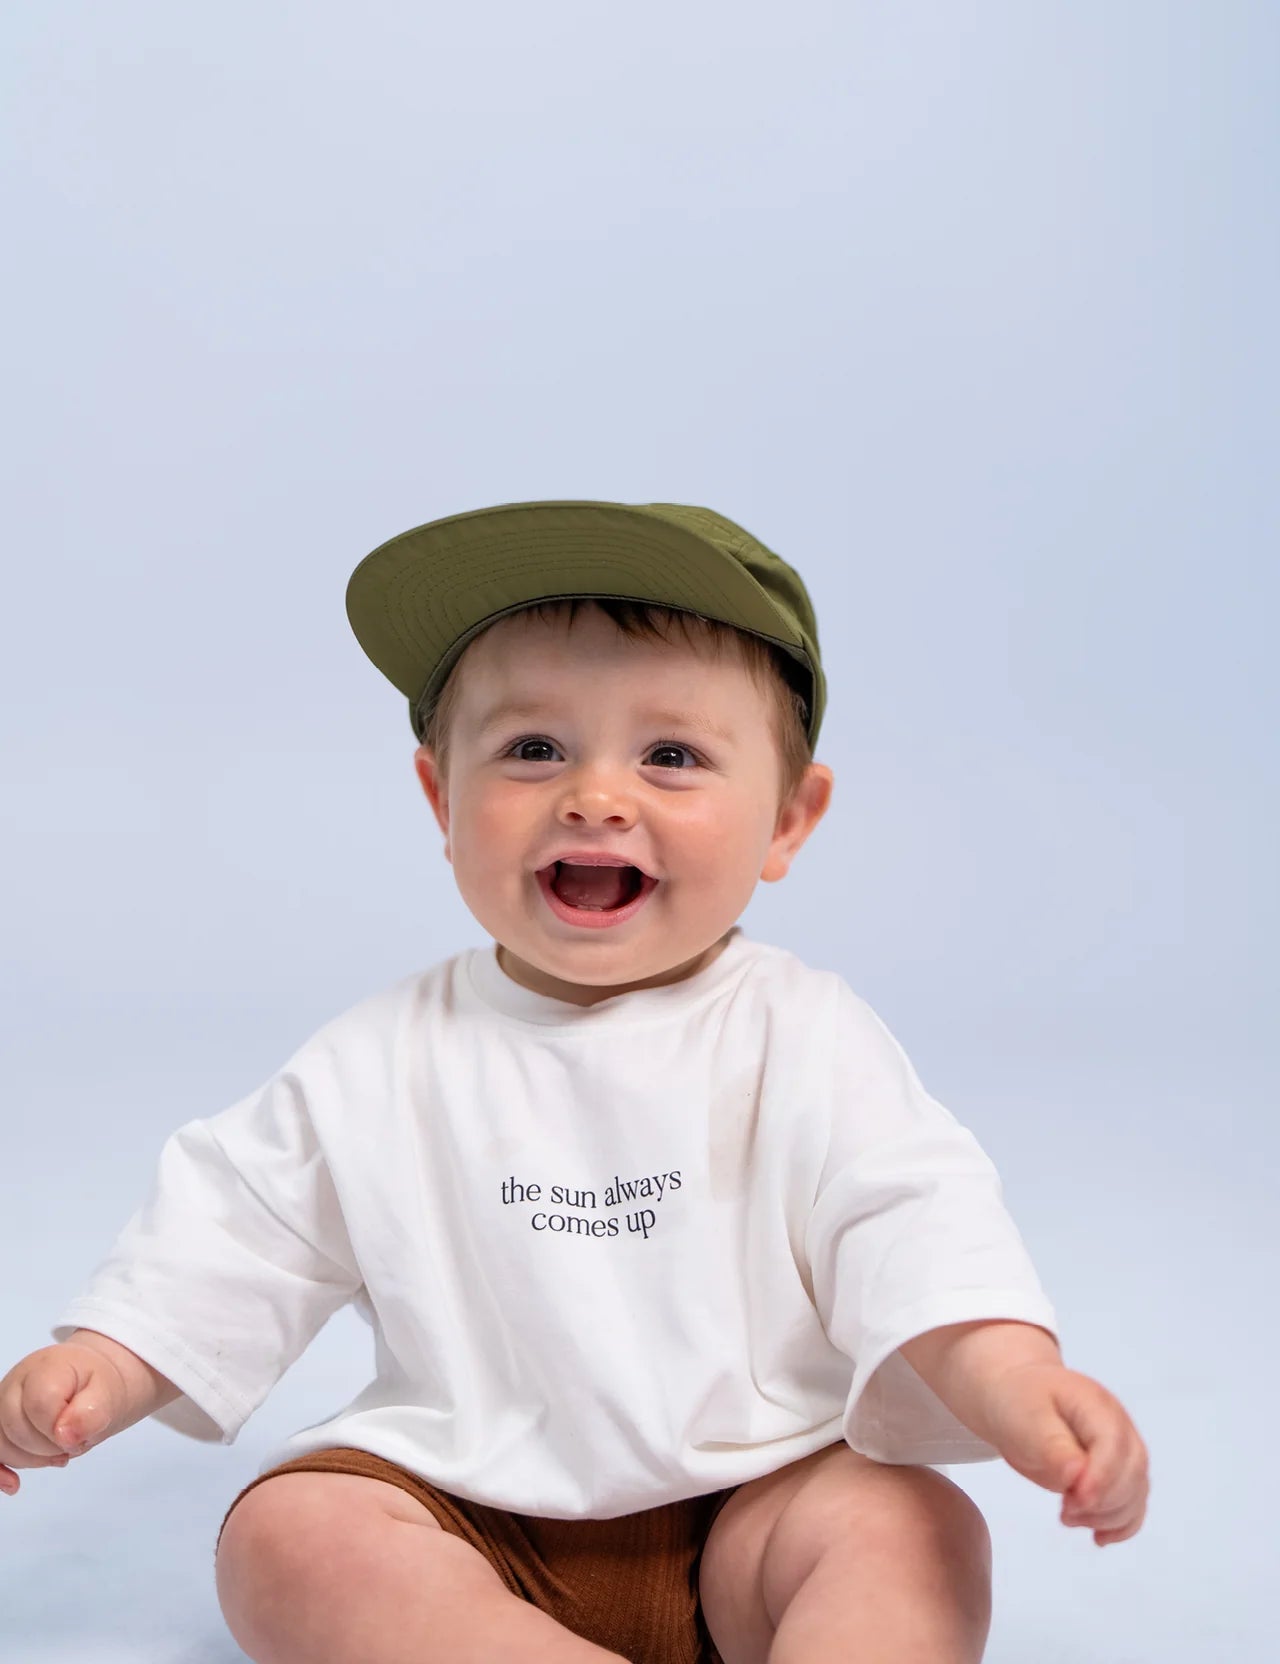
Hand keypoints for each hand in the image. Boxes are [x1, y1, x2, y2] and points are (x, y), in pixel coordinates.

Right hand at [0, 1345, 130, 1496]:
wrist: (92, 1380)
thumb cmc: (97, 1385)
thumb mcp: (109, 1392)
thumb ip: (93, 1411)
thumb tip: (67, 1436)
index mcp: (46, 1368)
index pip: (39, 1405)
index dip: (62, 1430)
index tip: (83, 1435)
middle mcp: (16, 1383)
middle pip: (15, 1428)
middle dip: (48, 1447)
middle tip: (75, 1444)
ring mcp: (3, 1403)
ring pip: (0, 1444)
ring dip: (32, 1459)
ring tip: (60, 1453)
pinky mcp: (0, 1424)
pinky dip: (0, 1471)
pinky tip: (14, 1483)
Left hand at [980, 1361, 1149, 1545]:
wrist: (1013, 1396)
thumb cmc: (1018, 1403)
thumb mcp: (1024, 1418)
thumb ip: (1052, 1446)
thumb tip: (1077, 1475)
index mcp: (1095, 1403)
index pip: (1114, 1443)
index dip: (1102, 1477)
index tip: (1075, 1499)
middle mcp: (1117, 1425)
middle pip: (1133, 1471)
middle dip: (1103, 1501)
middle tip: (1065, 1510)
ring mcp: (1121, 1448)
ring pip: (1136, 1492)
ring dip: (1108, 1516)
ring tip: (1068, 1517)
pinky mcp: (1116, 1472)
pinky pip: (1132, 1503)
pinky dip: (1120, 1525)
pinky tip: (1098, 1537)